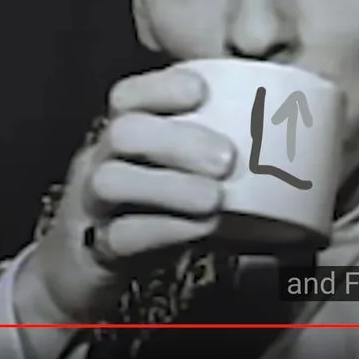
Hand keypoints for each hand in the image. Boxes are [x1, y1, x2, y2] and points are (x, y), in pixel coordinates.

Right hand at [15, 67, 235, 326]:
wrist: (77, 271)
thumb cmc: (143, 211)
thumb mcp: (168, 173)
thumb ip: (207, 148)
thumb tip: (281, 127)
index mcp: (121, 134)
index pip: (127, 96)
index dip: (162, 88)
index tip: (203, 91)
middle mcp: (100, 161)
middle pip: (123, 132)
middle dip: (177, 140)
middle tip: (227, 159)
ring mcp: (92, 206)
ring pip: (111, 181)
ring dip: (169, 186)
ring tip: (215, 198)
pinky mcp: (95, 251)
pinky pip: (120, 237)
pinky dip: (165, 231)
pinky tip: (202, 229)